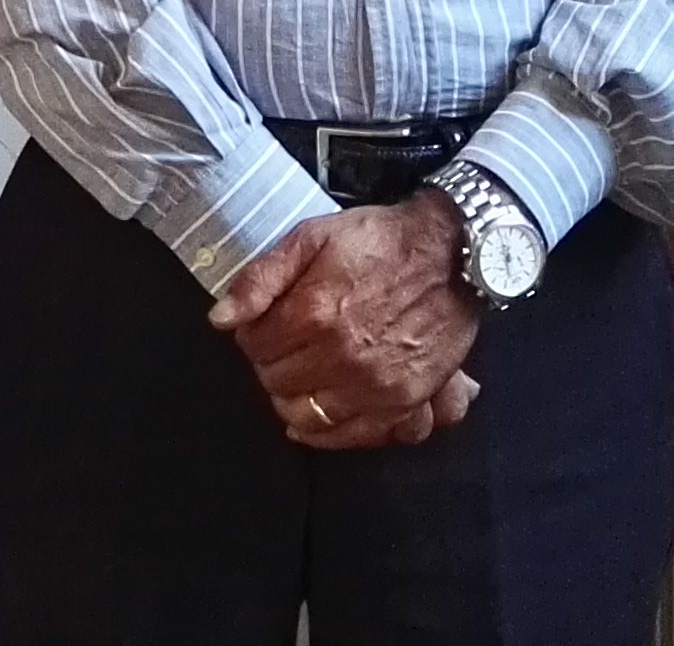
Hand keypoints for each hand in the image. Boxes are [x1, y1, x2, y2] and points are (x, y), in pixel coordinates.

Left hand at [207, 194, 479, 446]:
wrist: (453, 254)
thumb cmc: (381, 241)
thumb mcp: (313, 238)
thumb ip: (261, 278)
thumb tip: (221, 318)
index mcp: (314, 314)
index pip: (254, 347)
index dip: (252, 335)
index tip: (262, 326)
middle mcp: (342, 357)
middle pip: (276, 383)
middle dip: (270, 365)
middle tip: (283, 348)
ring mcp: (374, 385)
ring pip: (308, 416)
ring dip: (293, 399)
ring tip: (299, 378)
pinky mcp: (404, 401)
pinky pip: (354, 436)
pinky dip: (329, 433)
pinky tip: (317, 418)